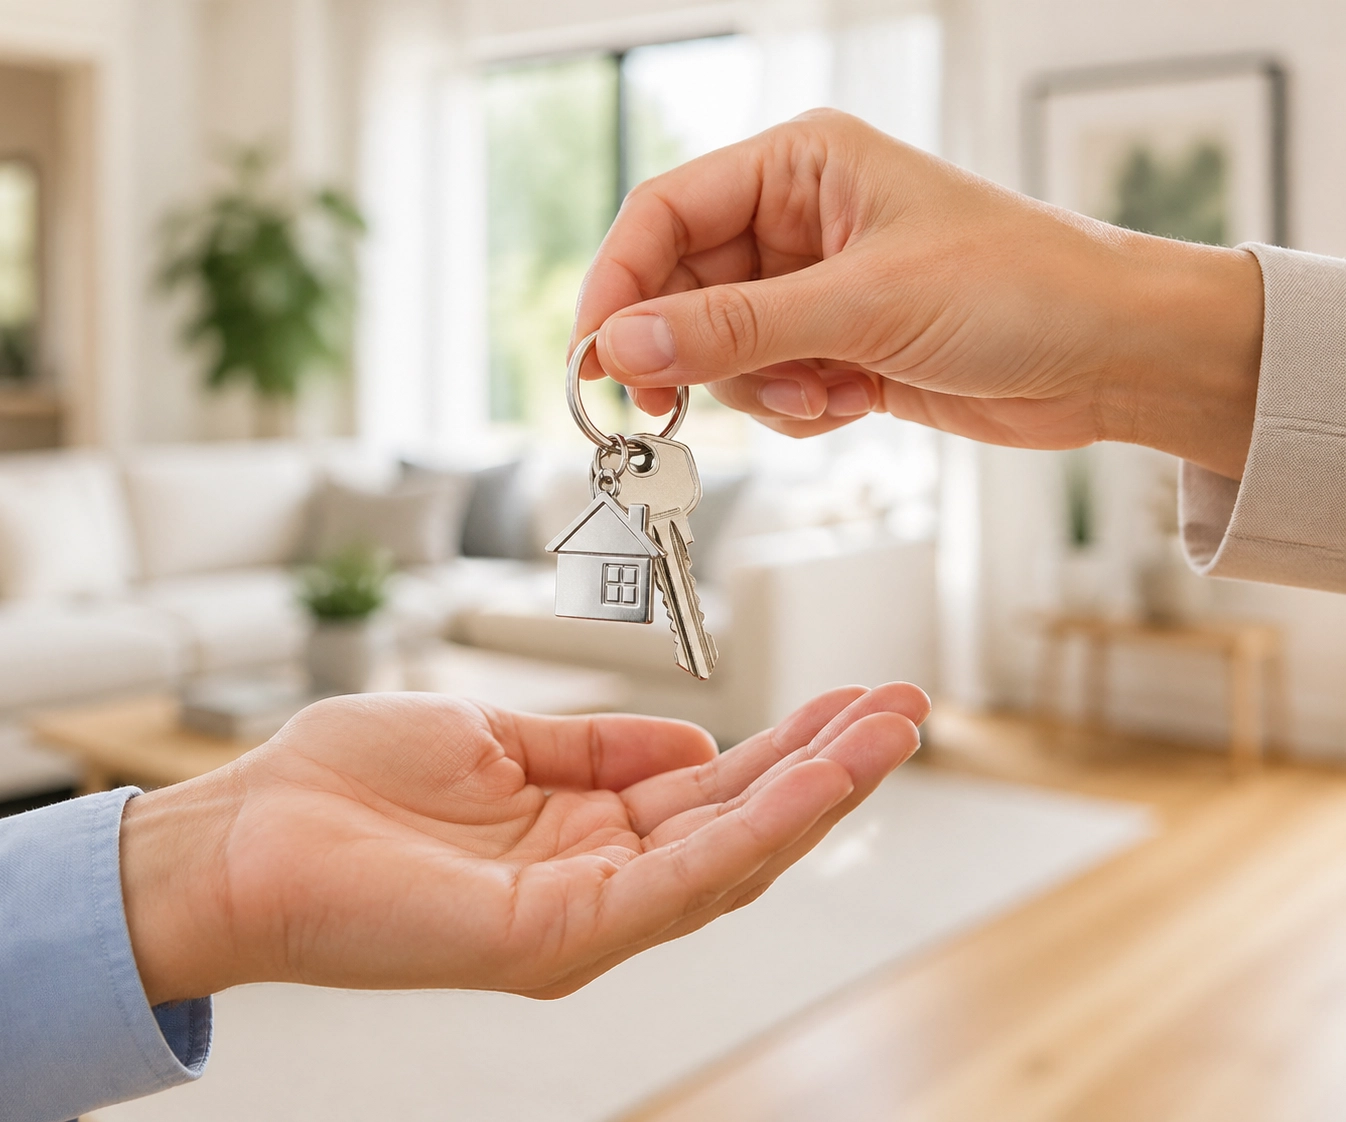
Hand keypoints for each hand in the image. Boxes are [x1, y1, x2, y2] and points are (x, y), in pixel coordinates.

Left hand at [120, 684, 927, 1004]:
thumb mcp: (497, 741)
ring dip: (814, 793)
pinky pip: (675, 880)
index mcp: (585, 835)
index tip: (852, 697)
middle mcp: (598, 885)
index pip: (713, 794)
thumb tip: (693, 740)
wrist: (245, 832)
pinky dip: (752, 828)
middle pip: (740, 828)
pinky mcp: (553, 936)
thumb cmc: (350, 786)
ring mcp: (582, 919)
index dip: (789, 746)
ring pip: (730, 858)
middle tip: (901, 706)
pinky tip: (811, 778)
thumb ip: (598, 748)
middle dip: (826, 766)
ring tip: (885, 731)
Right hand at [574, 109, 1263, 479]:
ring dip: (753, 390)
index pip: (665, 214)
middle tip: (668, 406)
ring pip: (720, 350)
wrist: (1111, 357)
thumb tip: (624, 344)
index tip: (595, 358)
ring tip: (820, 393)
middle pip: (681, 289)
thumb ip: (733, 328)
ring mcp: (816, 290)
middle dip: (686, 353)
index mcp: (800, 165)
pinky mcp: (837, 348)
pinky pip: (766, 387)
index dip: (617, 284)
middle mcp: (798, 222)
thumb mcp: (863, 303)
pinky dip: (791, 409)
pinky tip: (848, 403)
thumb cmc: (1022, 287)